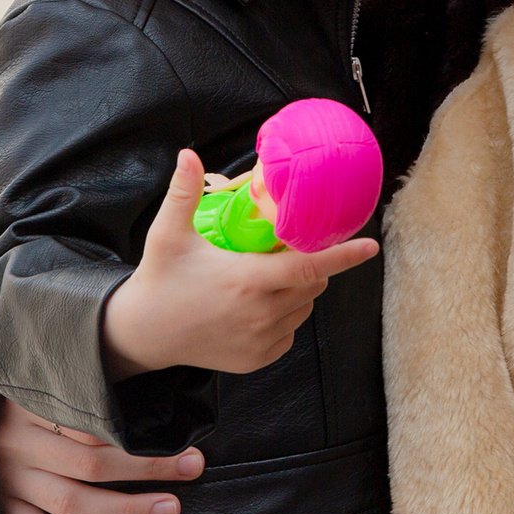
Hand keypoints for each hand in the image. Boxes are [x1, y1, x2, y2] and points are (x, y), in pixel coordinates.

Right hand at [0, 400, 204, 513]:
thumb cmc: (23, 394)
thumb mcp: (46, 378)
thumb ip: (84, 386)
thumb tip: (152, 386)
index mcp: (33, 402)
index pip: (95, 424)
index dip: (143, 436)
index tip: (186, 442)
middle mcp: (18, 442)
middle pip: (91, 462)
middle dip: (147, 469)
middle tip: (191, 470)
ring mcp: (7, 478)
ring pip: (70, 500)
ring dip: (123, 509)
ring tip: (166, 510)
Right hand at [103, 150, 378, 378]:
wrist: (142, 334)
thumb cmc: (160, 279)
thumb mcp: (167, 234)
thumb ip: (182, 194)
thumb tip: (188, 153)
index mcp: (246, 280)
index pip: (308, 266)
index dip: (343, 256)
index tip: (370, 246)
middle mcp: (260, 314)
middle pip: (312, 283)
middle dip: (310, 265)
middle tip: (284, 251)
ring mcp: (260, 341)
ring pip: (304, 308)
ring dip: (299, 290)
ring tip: (265, 278)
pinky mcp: (257, 359)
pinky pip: (290, 332)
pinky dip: (285, 316)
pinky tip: (257, 306)